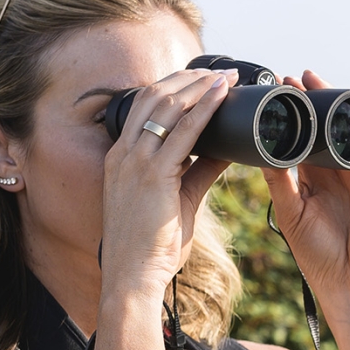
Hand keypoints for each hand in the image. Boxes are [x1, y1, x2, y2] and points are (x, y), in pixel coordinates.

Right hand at [101, 68, 236, 292]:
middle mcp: (124, 153)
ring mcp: (135, 162)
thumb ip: (200, 171)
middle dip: (190, 79)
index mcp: (122, 157)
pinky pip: (183, 132)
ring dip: (200, 87)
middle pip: (155, 96)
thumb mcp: (178, 199)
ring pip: (167, 106)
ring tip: (227, 77)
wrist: (132, 277)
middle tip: (223, 72)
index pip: (145, 106)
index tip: (204, 80)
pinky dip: (204, 109)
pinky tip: (221, 95)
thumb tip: (227, 149)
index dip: (175, 87)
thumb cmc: (151, 246)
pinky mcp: (153, 175)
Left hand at [262, 70, 349, 297]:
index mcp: (314, 181)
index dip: (290, 116)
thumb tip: (258, 148)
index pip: (302, 139)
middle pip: (324, 129)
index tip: (274, 91)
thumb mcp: (292, 212)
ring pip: (347, 132)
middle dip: (312, 101)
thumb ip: (279, 180)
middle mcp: (337, 174)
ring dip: (335, 105)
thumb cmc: (321, 257)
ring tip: (318, 81)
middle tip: (294, 77)